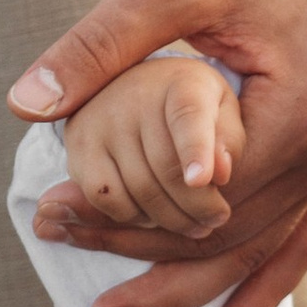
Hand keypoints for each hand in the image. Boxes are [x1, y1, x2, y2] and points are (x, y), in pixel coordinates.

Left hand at [11, 0, 306, 306]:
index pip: (199, 204)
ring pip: (256, 247)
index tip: (51, 215)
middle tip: (58, 247)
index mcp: (298, 116)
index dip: (123, 220)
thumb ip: (99, 46)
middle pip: (226, 238)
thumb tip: (24, 107)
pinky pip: (297, 233)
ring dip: (187, 281)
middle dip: (142, 257)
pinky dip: (262, 278)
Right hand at [57, 52, 240, 241]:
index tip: (202, 180)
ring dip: (169, 219)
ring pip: (138, 189)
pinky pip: (104, 197)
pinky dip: (131, 216)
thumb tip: (219, 174)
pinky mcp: (77, 143)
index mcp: (182, 83)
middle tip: (216, 220)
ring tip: (192, 224)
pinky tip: (152, 215)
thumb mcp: (222, 113)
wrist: (134, 84)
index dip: (196, 150)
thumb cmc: (190, 109)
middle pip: (167, 168)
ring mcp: (102, 118)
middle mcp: (136, 95)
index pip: (188, 116)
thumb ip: (228, 141)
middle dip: (198, 206)